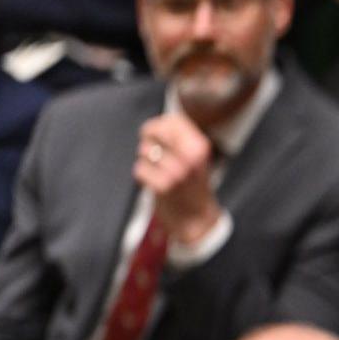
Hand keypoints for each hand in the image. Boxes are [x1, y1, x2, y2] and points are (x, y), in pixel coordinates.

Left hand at [135, 114, 220, 245]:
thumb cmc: (191, 184)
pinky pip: (139, 169)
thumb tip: (151, 127)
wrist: (196, 218)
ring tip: (158, 171)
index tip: (155, 136)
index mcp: (199, 146)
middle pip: (153, 132)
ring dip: (145, 160)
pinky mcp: (163, 187)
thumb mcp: (194, 157)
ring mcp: (177, 172)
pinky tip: (154, 183)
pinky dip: (142, 176)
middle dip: (148, 141)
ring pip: (144, 151)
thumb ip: (177, 138)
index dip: (158, 126)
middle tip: (154, 154)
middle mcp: (190, 157)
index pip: (171, 121)